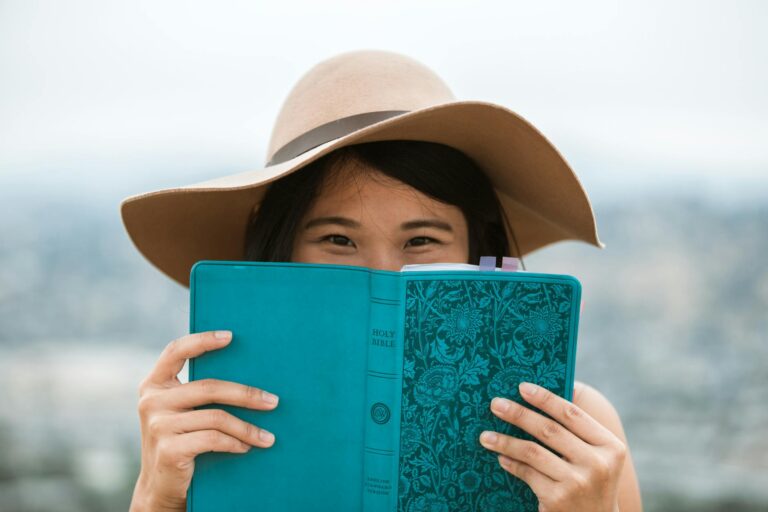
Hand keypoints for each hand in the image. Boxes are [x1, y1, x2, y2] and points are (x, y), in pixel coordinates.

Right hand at [129, 331, 279, 511]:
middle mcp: (151, 401)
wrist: (160, 486)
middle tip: (273, 402)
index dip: (202, 341)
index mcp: (154, 384)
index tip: (231, 336)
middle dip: (246, 394)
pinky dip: (235, 442)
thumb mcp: (181, 412)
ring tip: (267, 436)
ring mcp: (158, 426)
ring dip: (247, 427)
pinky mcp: (168, 449)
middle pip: (208, 387)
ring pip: (216, 417)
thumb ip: (196, 392)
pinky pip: (213, 439)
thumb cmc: (181, 440)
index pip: (175, 351)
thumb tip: (246, 370)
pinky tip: (246, 447)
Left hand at [479, 382, 625, 511]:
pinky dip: (511, 463)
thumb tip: (545, 393)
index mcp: (610, 446)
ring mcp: (578, 482)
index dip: (546, 398)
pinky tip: (500, 457)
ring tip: (485, 435)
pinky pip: (527, 473)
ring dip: (505, 441)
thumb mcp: (598, 456)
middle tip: (496, 404)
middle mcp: (597, 464)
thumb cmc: (591, 482)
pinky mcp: (558, 499)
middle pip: (549, 430)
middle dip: (519, 414)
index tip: (522, 387)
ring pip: (533, 452)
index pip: (572, 414)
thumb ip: (578, 429)